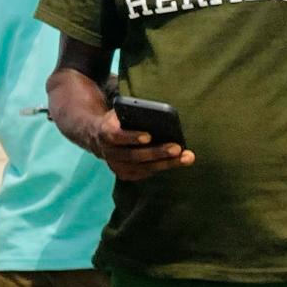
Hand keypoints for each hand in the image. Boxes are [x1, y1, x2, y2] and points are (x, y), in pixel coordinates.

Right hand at [78, 108, 194, 182]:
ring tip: (186, 157)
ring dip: (166, 163)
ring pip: (142, 168)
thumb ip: (133, 113)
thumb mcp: (121, 112)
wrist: (100, 136)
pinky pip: (145, 173)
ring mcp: (115, 165)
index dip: (132, 137)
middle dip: (157, 152)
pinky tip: (177, 162)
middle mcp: (108, 152)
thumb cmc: (119, 120)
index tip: (149, 136)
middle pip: (134, 155)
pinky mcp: (123, 174)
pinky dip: (161, 167)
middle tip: (177, 148)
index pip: (116, 136)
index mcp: (105, 132)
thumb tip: (159, 115)